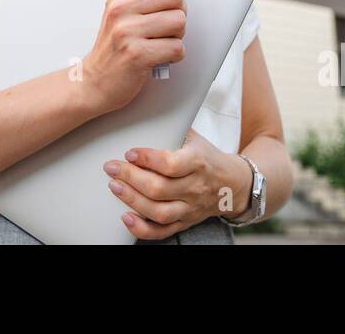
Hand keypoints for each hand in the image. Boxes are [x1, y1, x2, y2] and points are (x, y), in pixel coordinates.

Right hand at [83, 0, 185, 114]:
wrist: (95, 81)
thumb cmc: (114, 46)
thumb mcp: (120, 10)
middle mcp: (121, 8)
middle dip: (177, 12)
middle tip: (163, 25)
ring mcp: (128, 31)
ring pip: (180, 21)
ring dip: (176, 36)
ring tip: (159, 41)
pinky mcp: (137, 54)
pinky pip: (177, 47)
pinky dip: (174, 55)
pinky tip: (158, 56)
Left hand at [102, 128, 253, 239]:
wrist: (233, 185)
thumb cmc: (207, 158)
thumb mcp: (195, 138)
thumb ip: (172, 128)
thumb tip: (142, 113)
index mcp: (197, 162)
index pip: (170, 164)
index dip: (147, 159)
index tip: (129, 152)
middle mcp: (194, 187)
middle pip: (159, 188)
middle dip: (130, 177)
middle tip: (111, 168)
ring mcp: (189, 208)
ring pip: (159, 211)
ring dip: (133, 201)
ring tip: (115, 187)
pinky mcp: (185, 222)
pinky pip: (163, 231)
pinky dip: (142, 229)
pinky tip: (126, 218)